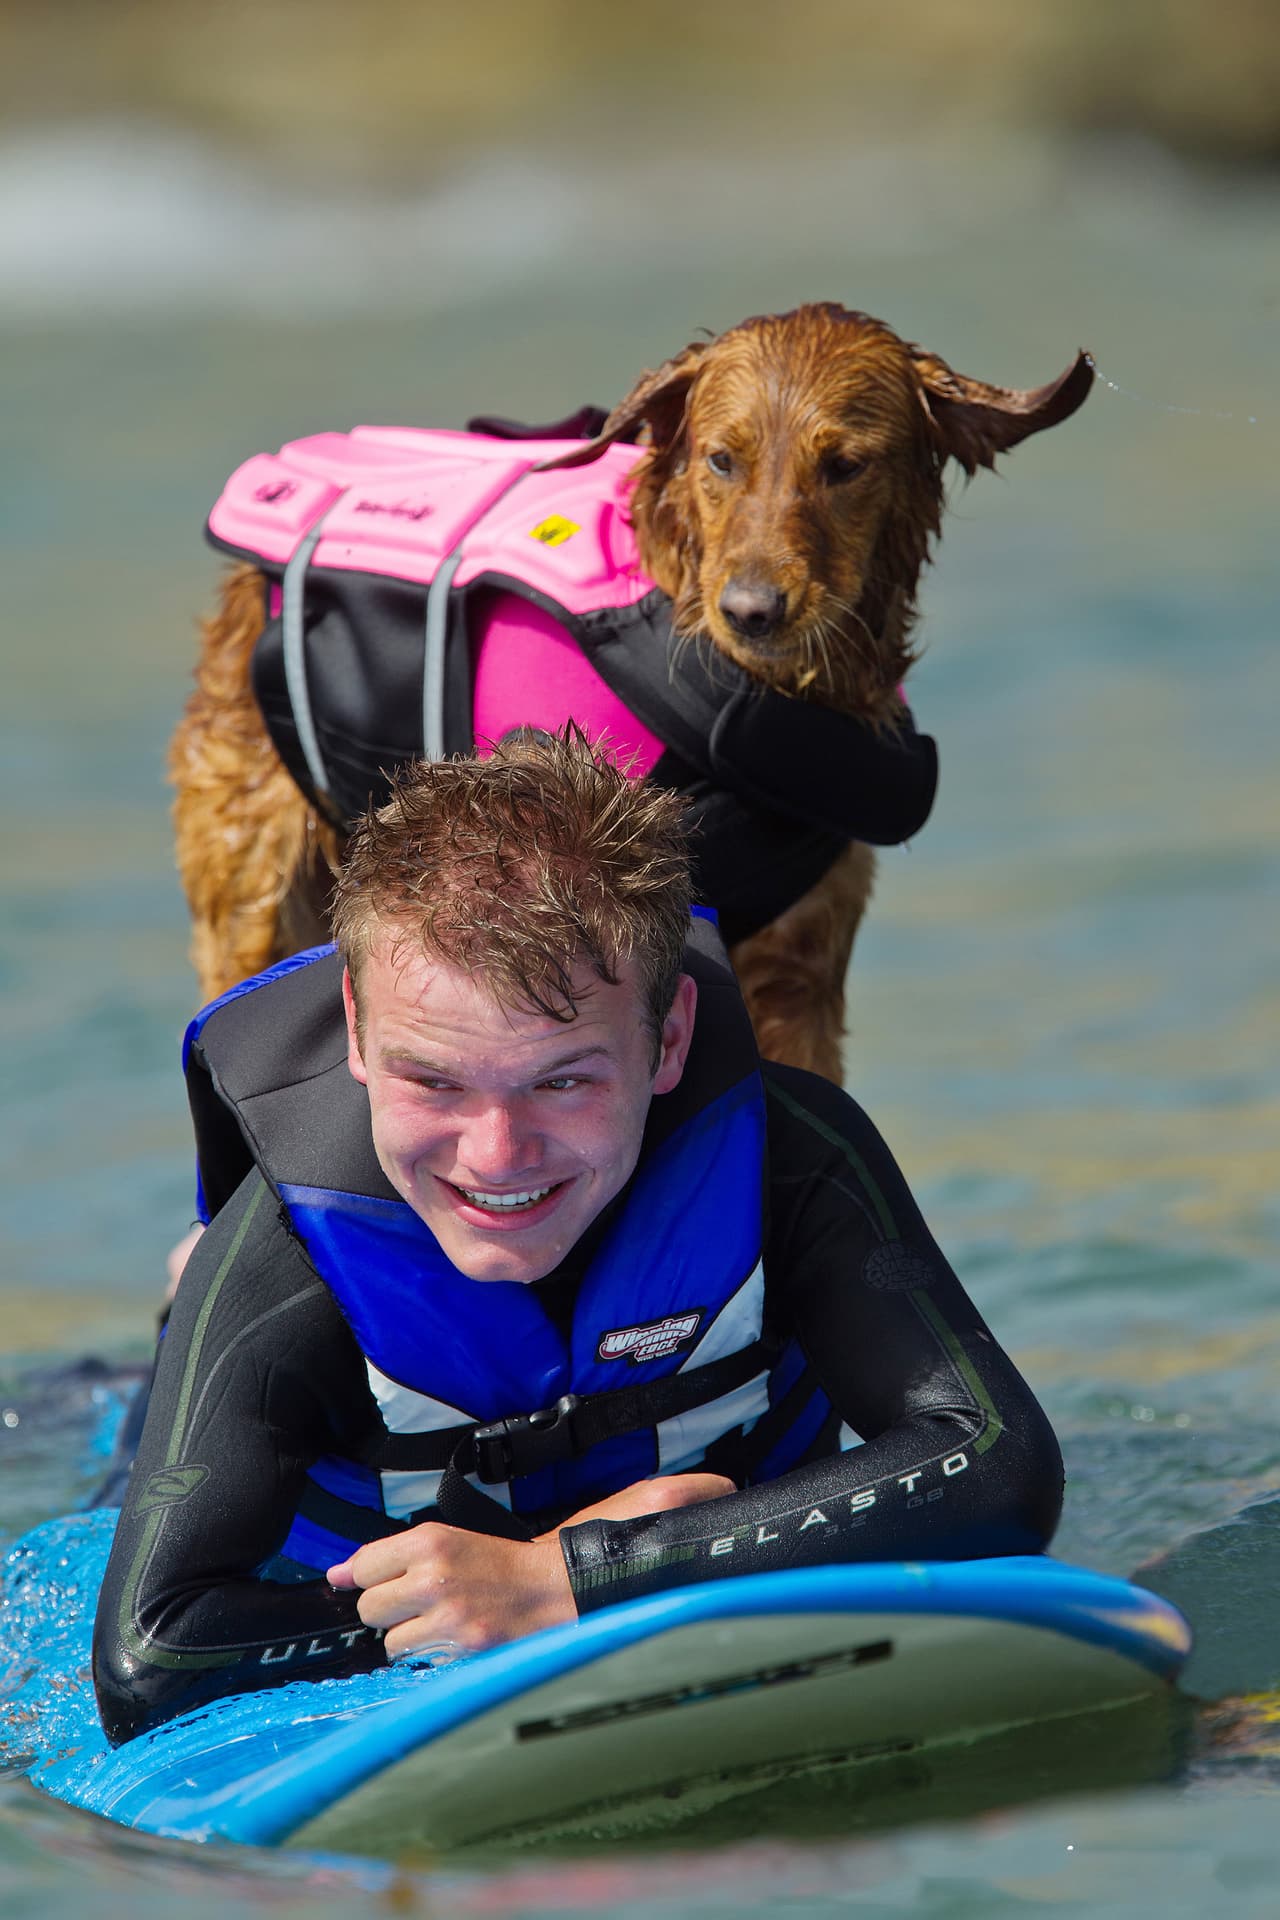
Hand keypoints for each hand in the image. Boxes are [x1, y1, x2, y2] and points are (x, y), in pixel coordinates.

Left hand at [327, 1470, 733, 1661]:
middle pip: (370, 1607)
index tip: (382, 1581)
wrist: (553, 1589)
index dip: (368, 1578)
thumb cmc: (500, 1566)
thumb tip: (336, 1575)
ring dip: (410, 1637)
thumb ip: (389, 1557)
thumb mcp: (446, 1543)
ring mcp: (449, 1615)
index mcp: (431, 1539)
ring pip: (391, 1641)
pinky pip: (419, 1663)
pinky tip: (453, 1642)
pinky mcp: (462, 1649)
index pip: (362, 1564)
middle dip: (388, 1610)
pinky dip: (431, 1658)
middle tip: (420, 1603)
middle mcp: (436, 1574)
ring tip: (441, 1623)